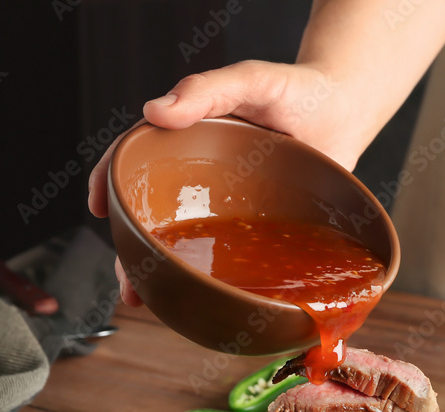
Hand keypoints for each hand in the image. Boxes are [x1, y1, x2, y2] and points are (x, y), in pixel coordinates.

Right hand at [89, 60, 360, 305]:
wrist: (347, 112)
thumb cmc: (298, 90)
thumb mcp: (253, 79)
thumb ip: (208, 88)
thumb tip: (154, 110)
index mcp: (189, 136)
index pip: (137, 158)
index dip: (110, 181)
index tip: (98, 206)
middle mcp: (202, 174)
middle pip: (154, 212)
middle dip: (132, 249)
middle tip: (127, 282)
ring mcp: (228, 204)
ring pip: (186, 240)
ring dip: (162, 272)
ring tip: (149, 300)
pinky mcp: (256, 226)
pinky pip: (227, 253)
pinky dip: (210, 277)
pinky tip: (201, 299)